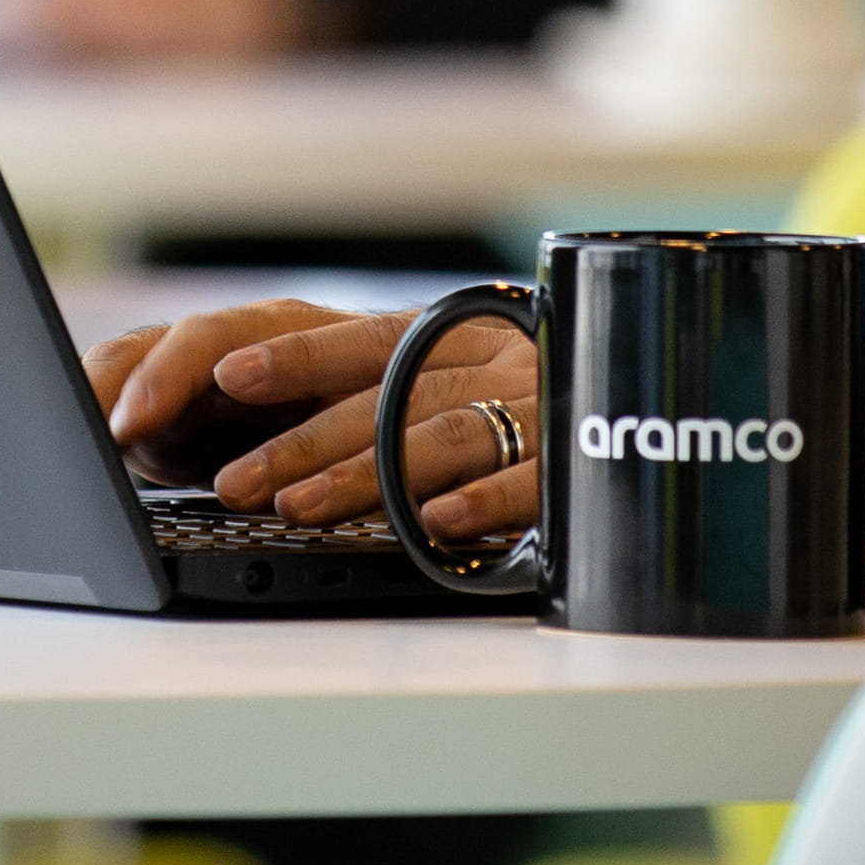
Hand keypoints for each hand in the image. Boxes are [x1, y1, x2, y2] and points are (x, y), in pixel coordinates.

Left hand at [87, 298, 541, 540]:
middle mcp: (489, 364)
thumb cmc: (516, 411)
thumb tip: (261, 448)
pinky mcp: (575, 467)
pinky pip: (530, 480)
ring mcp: (534, 410)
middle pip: (387, 395)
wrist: (639, 407)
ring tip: (295, 508)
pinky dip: (482, 500)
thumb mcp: (450, 388)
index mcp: (450, 339)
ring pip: (441, 435)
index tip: (225, 374)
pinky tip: (436, 524)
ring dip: (364, 474)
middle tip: (235, 481)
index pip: (364, 342)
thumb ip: (371, 402)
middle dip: (302, 439)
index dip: (295, 355)